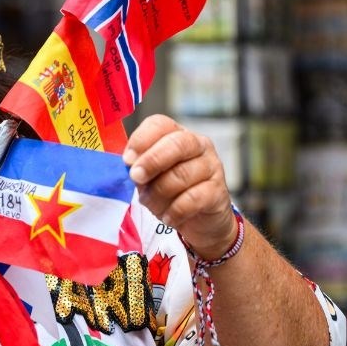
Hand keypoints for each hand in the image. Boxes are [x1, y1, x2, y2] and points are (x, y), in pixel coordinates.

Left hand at [122, 115, 236, 257]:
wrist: (201, 221)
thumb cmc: (170, 192)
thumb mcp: (150, 176)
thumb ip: (139, 167)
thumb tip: (128, 164)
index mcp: (177, 134)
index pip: (160, 124)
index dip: (141, 139)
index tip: (127, 160)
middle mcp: (198, 145)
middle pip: (177, 143)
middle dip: (152, 161)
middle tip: (136, 177)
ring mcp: (212, 167)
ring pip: (181, 175)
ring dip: (159, 194)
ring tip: (151, 205)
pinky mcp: (219, 192)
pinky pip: (192, 199)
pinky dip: (175, 211)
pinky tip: (168, 218)